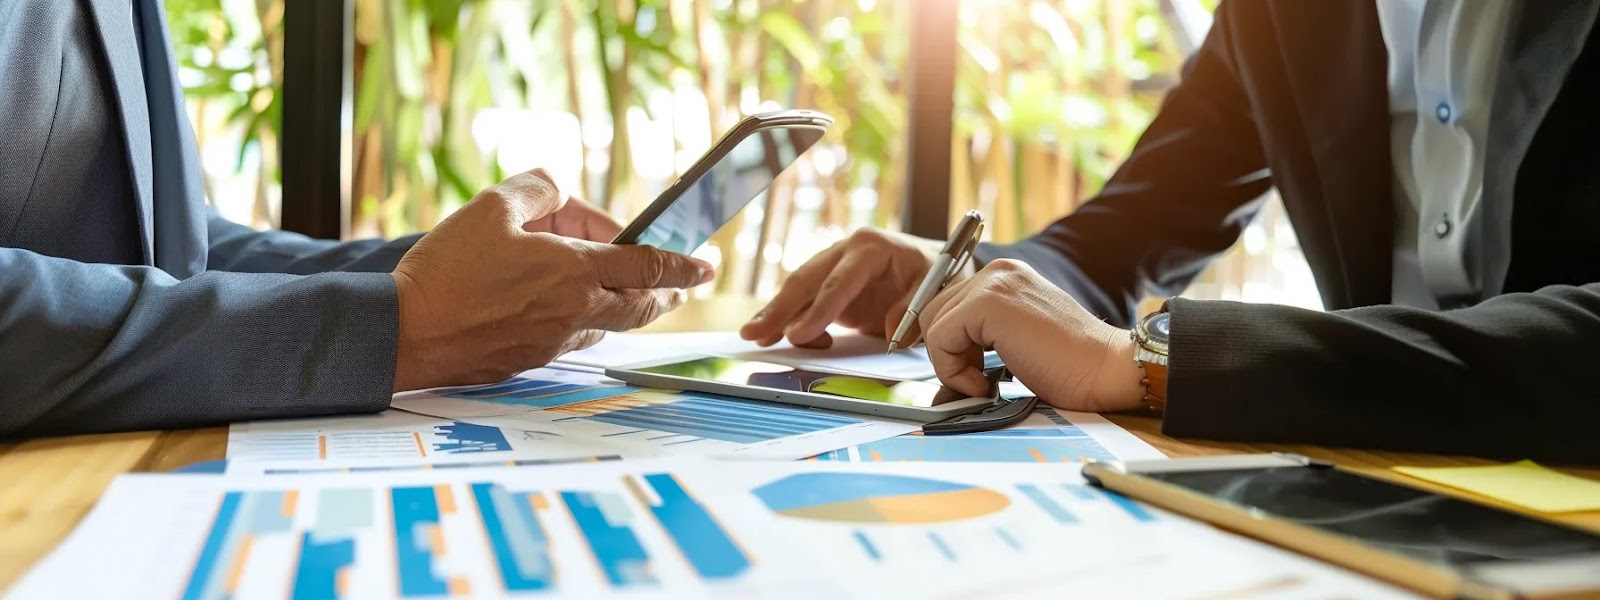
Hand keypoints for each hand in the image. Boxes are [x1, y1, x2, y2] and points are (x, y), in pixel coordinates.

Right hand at [390, 168, 713, 391]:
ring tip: (609, 283)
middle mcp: (575, 312)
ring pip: (606, 322)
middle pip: (641, 305)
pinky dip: (581, 316)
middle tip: (679, 285)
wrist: (406, 333)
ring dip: (617, 302)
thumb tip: (558, 190)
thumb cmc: (445, 271)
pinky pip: (572, 335)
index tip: (707, 264)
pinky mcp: (531, 360)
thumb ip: (537, 189)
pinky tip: (559, 302)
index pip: (648, 265)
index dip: (683, 264)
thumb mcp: (491, 206)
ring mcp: (555, 342)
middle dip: (666, 293)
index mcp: (574, 271)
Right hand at [739, 229, 942, 347]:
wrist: (943, 265)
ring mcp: (836, 266)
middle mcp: (846, 250)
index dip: (818, 311)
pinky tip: (775, 337)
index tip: (799, 335)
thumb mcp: (938, 289)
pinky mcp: (832, 285)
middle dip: (779, 309)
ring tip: (753, 336)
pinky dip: (791, 320)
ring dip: (776, 314)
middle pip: (806, 280)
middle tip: (754, 333)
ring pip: (799, 289)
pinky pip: (806, 301)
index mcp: (871, 246)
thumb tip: (889, 332)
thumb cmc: (941, 274)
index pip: (838, 282)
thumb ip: (912, 309)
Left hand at [919, 259, 1144, 412]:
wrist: (1106, 370)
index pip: (948, 307)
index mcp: (1005, 277)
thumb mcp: (1017, 341)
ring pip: (933, 324)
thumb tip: (942, 359)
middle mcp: (998, 272)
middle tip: (980, 382)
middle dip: (948, 355)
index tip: (973, 374)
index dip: (951, 347)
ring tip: (985, 384)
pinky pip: (940, 338)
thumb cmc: (1071, 367)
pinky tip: (985, 384)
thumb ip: (982, 337)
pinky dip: (952, 369)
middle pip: (934, 313)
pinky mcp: (988, 303)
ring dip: (951, 364)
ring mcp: (993, 283)